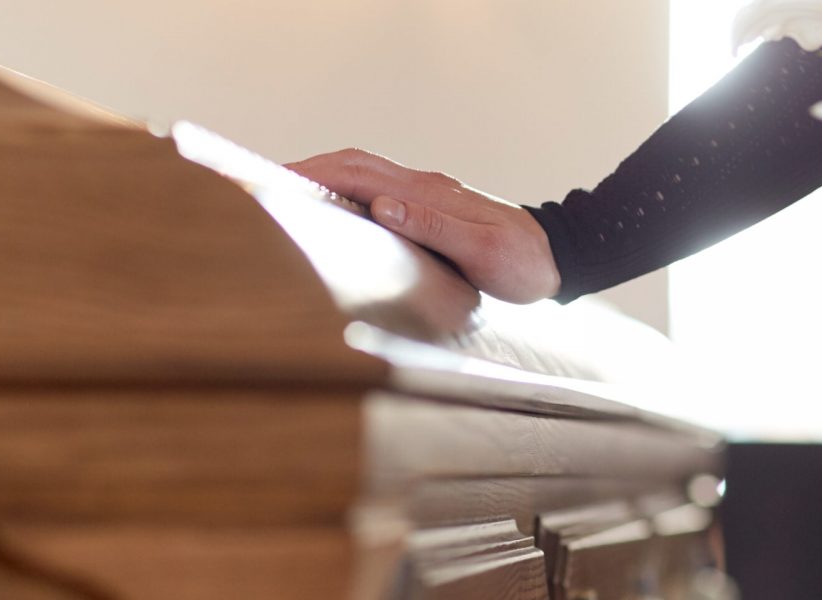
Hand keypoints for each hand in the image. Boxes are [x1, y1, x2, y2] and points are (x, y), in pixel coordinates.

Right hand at [286, 149, 560, 303]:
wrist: (558, 259)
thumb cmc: (523, 263)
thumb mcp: (482, 252)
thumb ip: (434, 228)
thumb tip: (382, 206)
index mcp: (429, 194)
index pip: (359, 173)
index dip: (314, 173)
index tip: (274, 180)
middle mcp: (424, 188)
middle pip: (354, 166)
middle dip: (308, 172)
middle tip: (263, 186)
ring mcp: (427, 197)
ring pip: (365, 177)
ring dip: (325, 181)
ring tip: (286, 198)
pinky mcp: (431, 211)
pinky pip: (379, 194)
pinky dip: (347, 196)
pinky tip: (332, 215)